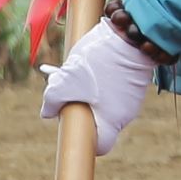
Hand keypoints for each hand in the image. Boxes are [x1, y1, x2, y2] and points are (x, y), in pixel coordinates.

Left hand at [39, 17, 155, 155]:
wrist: (129, 34)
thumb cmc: (98, 63)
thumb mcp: (66, 82)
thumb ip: (52, 100)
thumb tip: (47, 112)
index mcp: (112, 121)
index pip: (101, 146)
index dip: (84, 140)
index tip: (70, 125)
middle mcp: (125, 113)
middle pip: (97, 120)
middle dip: (78, 107)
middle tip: (64, 89)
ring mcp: (131, 97)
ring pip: (102, 101)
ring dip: (85, 90)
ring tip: (73, 70)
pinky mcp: (133, 81)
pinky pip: (110, 87)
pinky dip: (97, 79)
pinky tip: (88, 61)